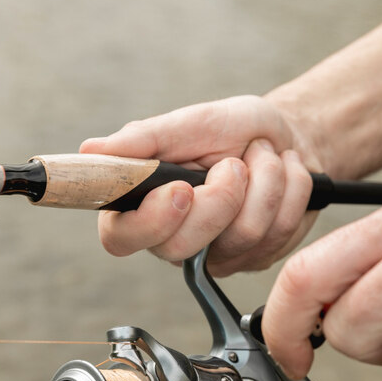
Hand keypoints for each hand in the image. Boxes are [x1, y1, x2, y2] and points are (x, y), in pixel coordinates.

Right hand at [81, 95, 321, 276]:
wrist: (290, 136)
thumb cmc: (234, 128)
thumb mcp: (194, 121)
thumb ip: (146, 139)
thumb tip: (90, 151)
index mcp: (143, 204)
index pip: (121, 237)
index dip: (150, 221)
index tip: (181, 189)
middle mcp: (175, 237)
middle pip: (183, 246)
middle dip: (221, 197)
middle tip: (234, 163)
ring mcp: (216, 255)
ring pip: (241, 237)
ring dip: (265, 181)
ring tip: (263, 156)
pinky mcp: (256, 259)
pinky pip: (278, 234)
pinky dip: (290, 190)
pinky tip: (284, 175)